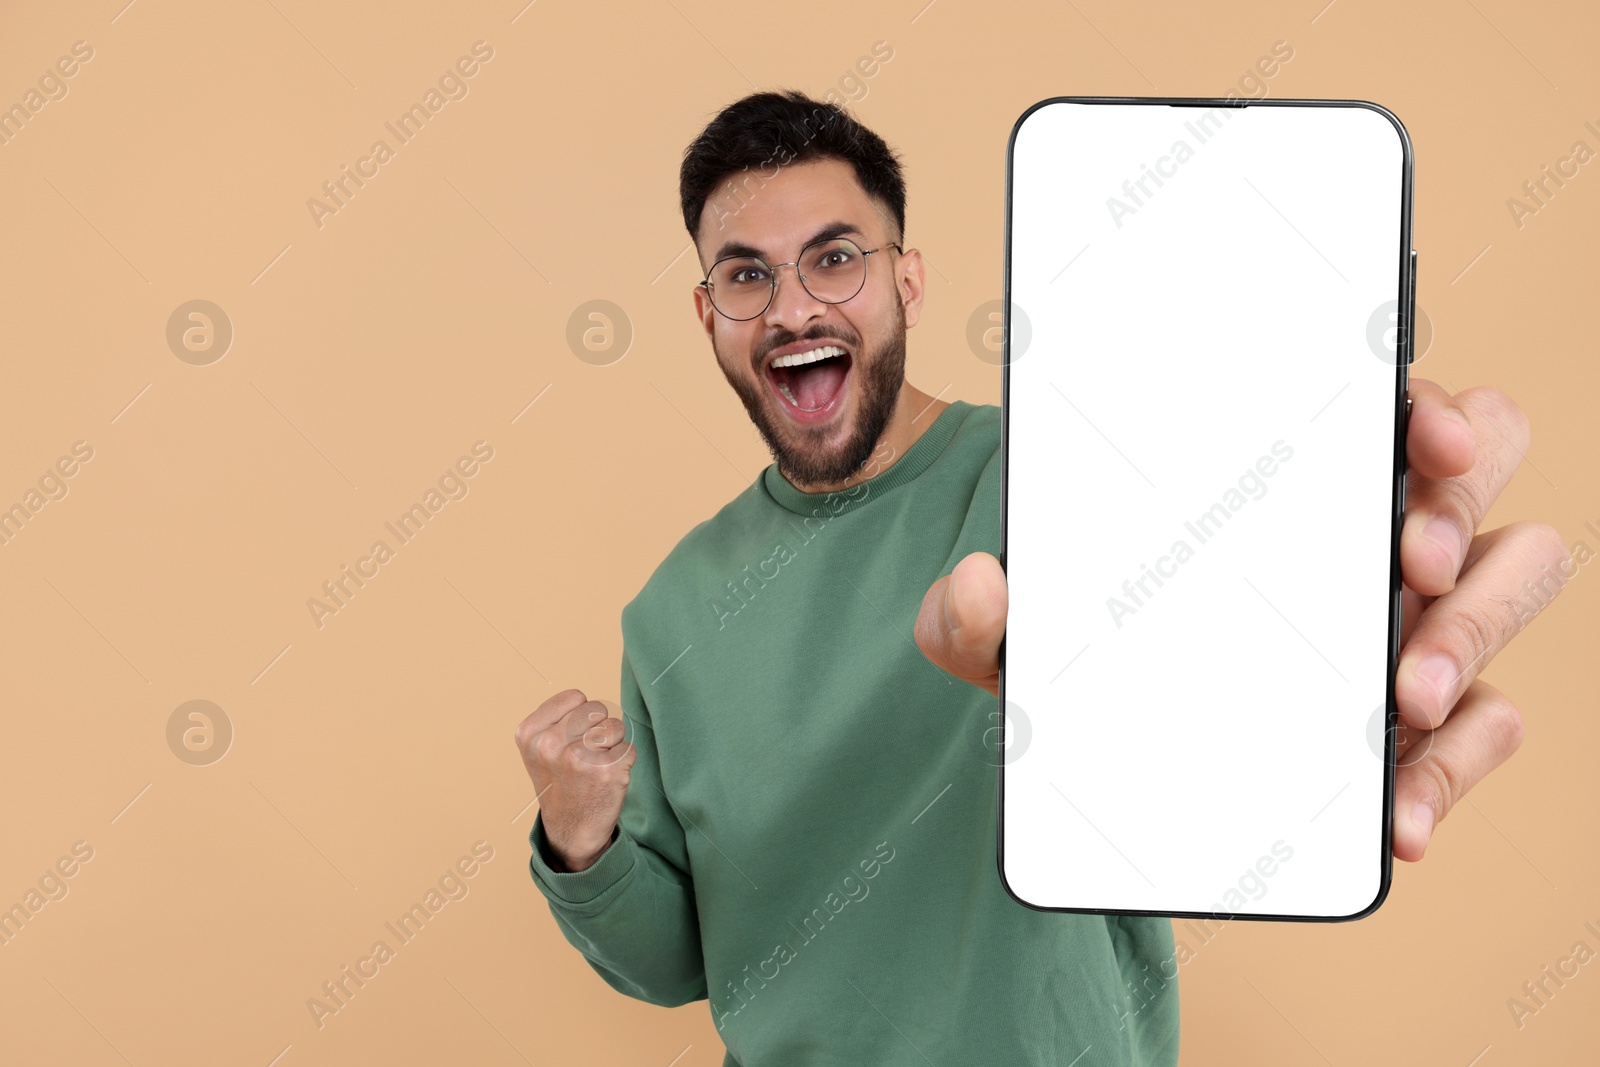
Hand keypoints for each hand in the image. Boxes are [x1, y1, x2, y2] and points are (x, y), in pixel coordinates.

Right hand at [513, 688, 635, 871]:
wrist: (571, 830)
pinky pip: (629, 748)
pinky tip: (607, 778)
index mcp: (530, 733)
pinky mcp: (607, 771)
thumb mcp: (538, 748)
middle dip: (597, 728)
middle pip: (597, 709)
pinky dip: (624, 762)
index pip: (576, 697)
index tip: (570, 740)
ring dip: (613, 744)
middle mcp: (551, 744)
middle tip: (585, 756)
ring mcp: (579, 757)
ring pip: (616, 726)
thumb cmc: (560, 782)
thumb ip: (556, 718)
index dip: (580, 716)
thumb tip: (589, 702)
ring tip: (596, 765)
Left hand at [915, 380, 1568, 863]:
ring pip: (1509, 585)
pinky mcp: (1419, 717)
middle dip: (1460, 511)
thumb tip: (974, 586)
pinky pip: (1483, 724)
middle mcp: (1362, 531)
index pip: (1386, 403)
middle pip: (1478, 476)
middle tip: (1408, 565)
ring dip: (1475, 633)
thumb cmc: (1076, 650)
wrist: (1102, 748)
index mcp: (1282, 473)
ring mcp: (1404, 619)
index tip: (1421, 431)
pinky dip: (1452, 768)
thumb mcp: (1013, 630)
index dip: (1428, 403)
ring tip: (1408, 695)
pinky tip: (1396, 816)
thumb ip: (972, 610)